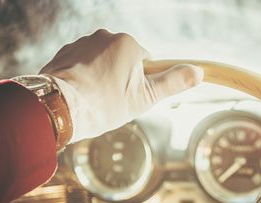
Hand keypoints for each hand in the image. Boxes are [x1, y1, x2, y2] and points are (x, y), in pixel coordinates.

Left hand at [40, 29, 202, 142]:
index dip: (141, 83)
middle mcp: (104, 36)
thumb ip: (173, 83)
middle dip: (121, 80)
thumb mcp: (146, 97)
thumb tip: (200, 72)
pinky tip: (81, 95)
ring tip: (95, 100)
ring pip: (102, 64)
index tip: (129, 97)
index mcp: (127, 43)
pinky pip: (82, 65)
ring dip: (102, 79)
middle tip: (113, 102)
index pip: (146, 62)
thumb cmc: (105, 104)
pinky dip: (84, 78)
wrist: (60, 107)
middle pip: (123, 61)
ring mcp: (81, 43)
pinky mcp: (64, 53)